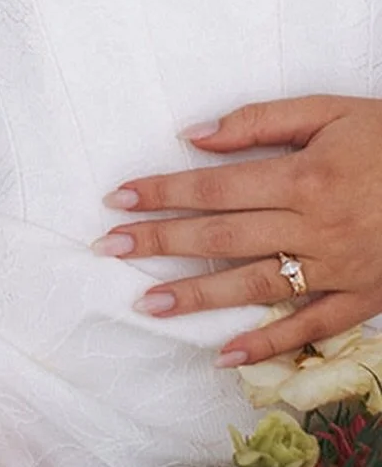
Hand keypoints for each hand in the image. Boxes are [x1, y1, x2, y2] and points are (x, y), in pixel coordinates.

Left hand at [98, 95, 381, 363]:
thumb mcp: (328, 111)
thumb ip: (259, 123)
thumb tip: (193, 135)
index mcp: (302, 177)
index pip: (214, 188)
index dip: (163, 193)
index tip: (119, 199)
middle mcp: (315, 227)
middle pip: (223, 236)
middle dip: (162, 242)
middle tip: (110, 248)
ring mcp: (338, 269)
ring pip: (256, 285)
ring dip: (198, 297)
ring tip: (148, 305)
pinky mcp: (362, 299)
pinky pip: (309, 328)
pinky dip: (268, 344)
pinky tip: (225, 355)